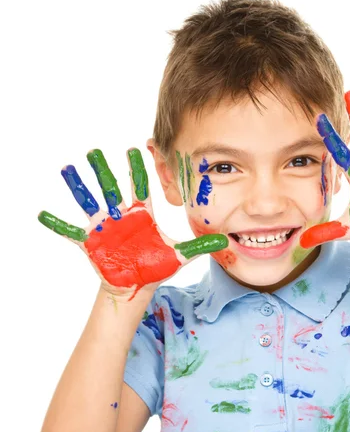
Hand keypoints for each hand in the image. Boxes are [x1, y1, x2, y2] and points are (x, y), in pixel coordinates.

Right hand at [38, 148, 227, 299]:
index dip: (140, 166)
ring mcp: (104, 227)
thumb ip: (200, 246)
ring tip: (70, 168)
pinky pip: (71, 232)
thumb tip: (224, 241)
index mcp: (142, 214)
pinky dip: (57, 224)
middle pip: (112, 187)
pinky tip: (43, 213)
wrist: (137, 285)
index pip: (141, 185)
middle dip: (105, 169)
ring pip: (90, 202)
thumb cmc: (155, 266)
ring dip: (80, 186)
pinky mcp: (91, 242)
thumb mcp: (179, 255)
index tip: (138, 146)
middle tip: (96, 149)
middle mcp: (121, 215)